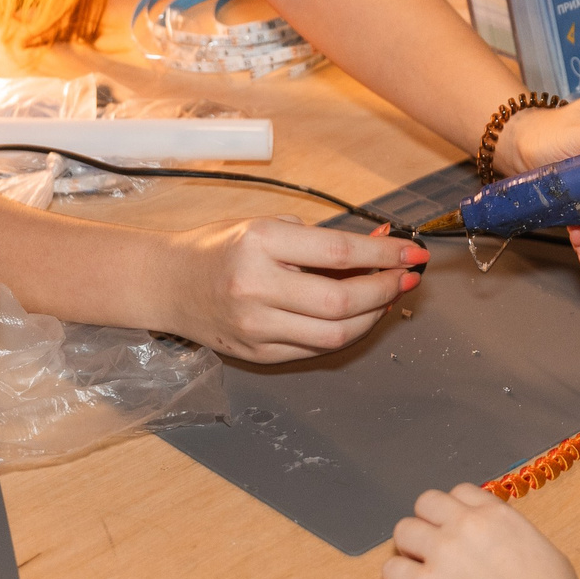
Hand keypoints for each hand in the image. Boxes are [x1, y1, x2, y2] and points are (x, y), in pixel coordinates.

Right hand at [154, 217, 424, 363]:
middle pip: (342, 302)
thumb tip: (382, 245)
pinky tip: (359, 316)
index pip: (338, 253)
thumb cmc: (220, 247)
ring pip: (335, 334)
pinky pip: (316, 348)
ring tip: (388, 297)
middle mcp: (256, 287)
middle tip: (407, 277)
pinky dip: (346, 333)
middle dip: (386, 290)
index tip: (412, 253)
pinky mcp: (258, 353)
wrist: (167, 283)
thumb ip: (323, 239)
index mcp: (259, 243)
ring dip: (374, 316)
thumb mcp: (268, 225)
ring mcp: (256, 327)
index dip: (384, 256)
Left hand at [382, 484, 579, 578]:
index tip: (459, 529)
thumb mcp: (544, 553)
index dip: (457, 511)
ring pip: (403, 531)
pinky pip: (391, 571)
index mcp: (497, 515)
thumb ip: (514, 539)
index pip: (461, 492)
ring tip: (422, 572)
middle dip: (429, 523)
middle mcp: (465, 525)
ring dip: (410, 549)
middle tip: (437, 549)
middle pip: (426, 503)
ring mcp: (441, 553)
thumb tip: (503, 547)